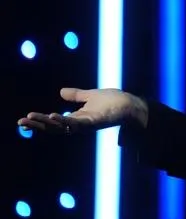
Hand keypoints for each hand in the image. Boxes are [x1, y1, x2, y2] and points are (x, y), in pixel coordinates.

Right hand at [17, 88, 147, 134]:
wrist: (131, 104)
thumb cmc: (114, 101)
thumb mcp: (90, 95)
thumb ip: (76, 95)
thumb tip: (61, 92)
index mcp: (76, 118)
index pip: (53, 122)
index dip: (39, 121)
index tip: (23, 119)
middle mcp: (79, 124)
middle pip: (53, 127)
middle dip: (37, 125)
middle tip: (21, 122)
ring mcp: (86, 124)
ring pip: (61, 127)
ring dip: (46, 123)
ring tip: (31, 118)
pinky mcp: (94, 122)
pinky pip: (76, 124)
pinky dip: (65, 121)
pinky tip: (54, 116)